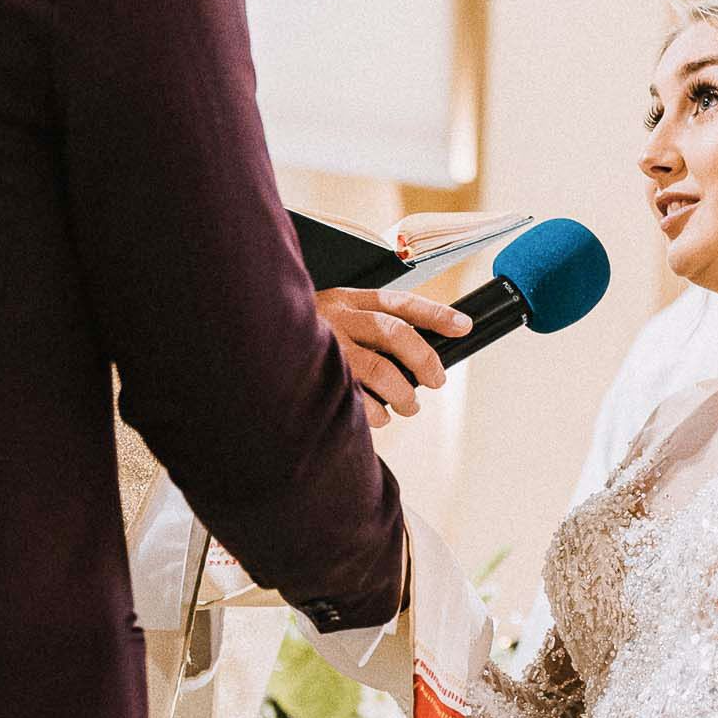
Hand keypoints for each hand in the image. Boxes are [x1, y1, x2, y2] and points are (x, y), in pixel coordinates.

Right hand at [317, 286, 471, 427]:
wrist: (253, 346)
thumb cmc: (303, 338)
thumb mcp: (334, 319)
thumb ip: (368, 329)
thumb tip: (418, 356)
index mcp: (348, 300)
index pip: (400, 302)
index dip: (436, 314)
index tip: (464, 326)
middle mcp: (337, 317)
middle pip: (394, 333)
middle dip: (424, 359)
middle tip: (437, 380)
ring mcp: (324, 346)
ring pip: (378, 369)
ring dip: (403, 393)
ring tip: (409, 406)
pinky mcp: (314, 377)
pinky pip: (355, 398)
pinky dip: (374, 412)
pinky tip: (379, 417)